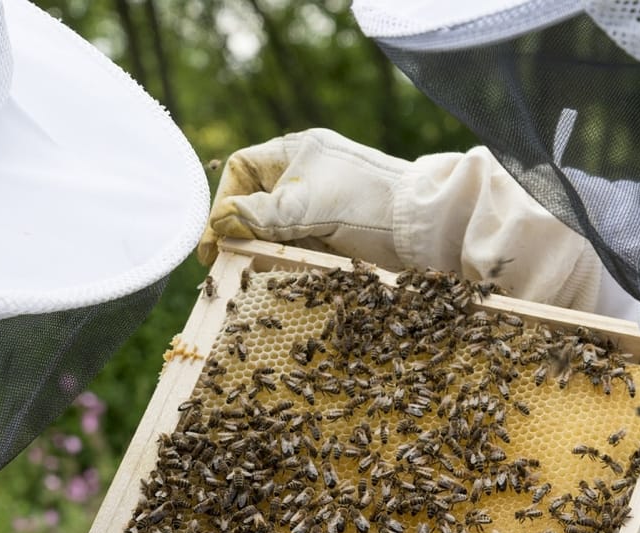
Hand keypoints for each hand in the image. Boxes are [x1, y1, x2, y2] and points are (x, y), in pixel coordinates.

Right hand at [198, 129, 409, 267]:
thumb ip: (261, 215)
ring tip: (248, 272)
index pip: (242, 169)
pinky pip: (296, 244)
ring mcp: (320, 203)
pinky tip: (277, 274)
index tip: (214, 239)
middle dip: (239, 231)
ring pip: (274, 227)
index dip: (223, 201)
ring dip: (261, 249)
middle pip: (255, 201)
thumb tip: (220, 221)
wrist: (425, 226)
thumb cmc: (370, 204)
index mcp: (297, 152)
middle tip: (223, 263)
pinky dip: (285, 259)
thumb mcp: (307, 208)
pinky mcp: (333, 231)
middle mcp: (306, 174)